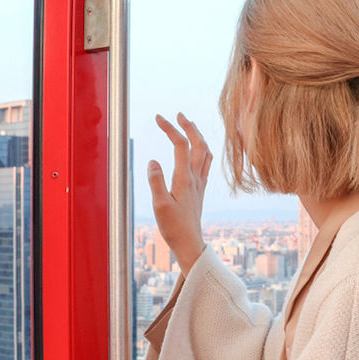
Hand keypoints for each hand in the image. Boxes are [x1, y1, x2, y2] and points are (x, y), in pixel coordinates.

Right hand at [147, 113, 211, 274]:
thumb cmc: (173, 227)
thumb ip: (156, 181)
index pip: (180, 145)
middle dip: (189, 126)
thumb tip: (153, 160)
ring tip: (188, 126)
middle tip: (177, 115)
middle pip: (198, 144)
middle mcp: (196, 178)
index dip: (170, 129)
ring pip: (205, 152)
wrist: (190, 244)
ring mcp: (200, 183)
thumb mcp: (159, 205)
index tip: (158, 118)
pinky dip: (202, 149)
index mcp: (185, 179)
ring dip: (198, 136)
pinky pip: (206, 163)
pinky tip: (196, 150)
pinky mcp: (200, 190)